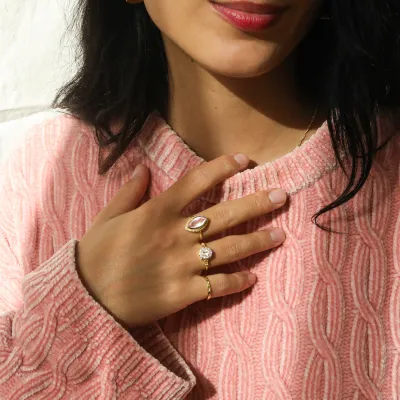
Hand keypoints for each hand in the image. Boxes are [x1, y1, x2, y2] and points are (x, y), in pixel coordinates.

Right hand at [76, 153, 286, 327]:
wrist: (87, 298)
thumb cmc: (96, 255)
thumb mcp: (108, 217)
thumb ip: (129, 192)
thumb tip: (144, 168)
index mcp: (157, 212)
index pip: (197, 182)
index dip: (223, 167)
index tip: (244, 160)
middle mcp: (176, 235)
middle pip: (226, 214)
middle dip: (257, 203)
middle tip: (283, 196)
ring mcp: (183, 265)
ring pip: (230, 249)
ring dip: (258, 241)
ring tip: (280, 234)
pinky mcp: (184, 293)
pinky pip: (219, 285)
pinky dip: (237, 282)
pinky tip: (253, 278)